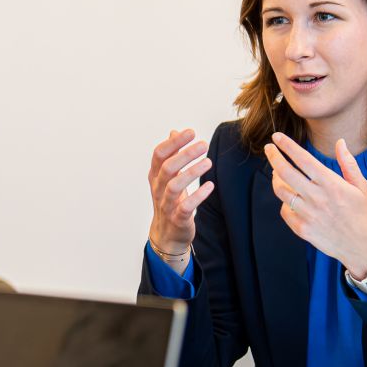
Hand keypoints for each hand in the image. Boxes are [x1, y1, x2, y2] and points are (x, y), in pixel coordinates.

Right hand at [146, 128, 213, 264]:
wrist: (167, 234)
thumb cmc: (169, 201)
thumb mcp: (167, 177)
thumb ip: (171, 155)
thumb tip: (174, 132)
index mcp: (155, 176)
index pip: (159, 154)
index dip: (174, 142)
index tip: (191, 132)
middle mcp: (158, 188)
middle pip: (167, 168)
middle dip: (185, 154)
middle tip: (204, 144)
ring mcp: (166, 204)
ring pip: (174, 186)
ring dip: (192, 172)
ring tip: (208, 162)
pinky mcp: (177, 218)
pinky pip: (186, 207)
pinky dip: (198, 196)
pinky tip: (210, 186)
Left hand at [265, 133, 366, 279]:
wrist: (365, 249)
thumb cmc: (365, 216)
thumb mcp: (362, 187)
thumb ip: (348, 164)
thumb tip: (340, 143)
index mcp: (333, 185)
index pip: (304, 160)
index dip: (287, 146)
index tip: (277, 137)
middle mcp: (318, 198)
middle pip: (286, 173)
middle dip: (274, 157)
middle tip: (269, 149)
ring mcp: (309, 215)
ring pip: (281, 192)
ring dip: (276, 179)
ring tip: (277, 173)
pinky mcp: (303, 230)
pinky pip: (285, 212)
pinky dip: (284, 203)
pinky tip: (289, 199)